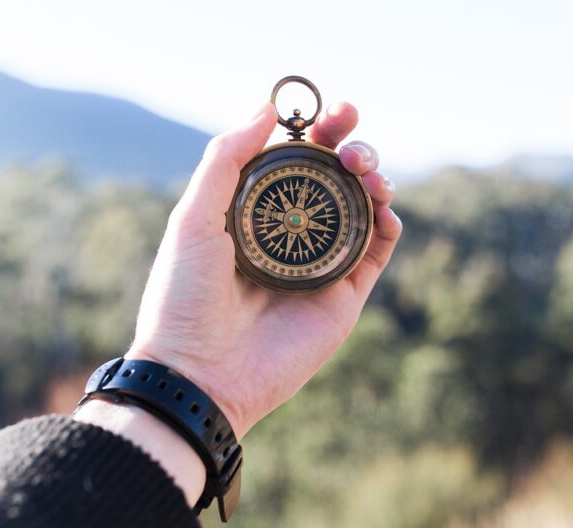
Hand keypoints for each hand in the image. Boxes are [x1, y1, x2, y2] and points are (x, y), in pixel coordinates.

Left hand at [127, 101, 401, 436]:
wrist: (199, 374)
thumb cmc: (184, 298)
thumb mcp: (194, 218)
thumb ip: (227, 159)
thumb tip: (267, 107)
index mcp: (253, 213)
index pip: (294, 160)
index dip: (316, 131)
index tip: (330, 111)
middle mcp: (289, 235)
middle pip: (334, 178)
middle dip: (350, 146)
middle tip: (350, 134)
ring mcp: (319, 265)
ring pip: (362, 208)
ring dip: (373, 177)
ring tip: (365, 169)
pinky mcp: (343, 297)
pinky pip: (376, 251)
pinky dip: (388, 222)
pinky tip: (382, 205)